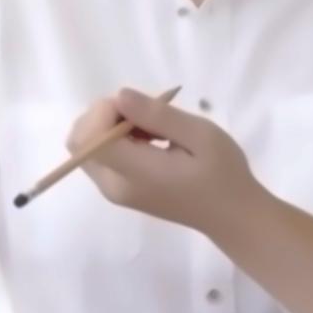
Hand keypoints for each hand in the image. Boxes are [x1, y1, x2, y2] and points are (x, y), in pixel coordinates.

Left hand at [66, 87, 262, 235]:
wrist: (232, 216)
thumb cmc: (223, 174)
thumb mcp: (200, 136)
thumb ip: (157, 116)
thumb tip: (120, 96)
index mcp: (133, 174)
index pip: (90, 136)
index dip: (107, 110)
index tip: (142, 106)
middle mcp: (113, 186)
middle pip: (80, 140)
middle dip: (105, 115)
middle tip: (146, 114)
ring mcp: (114, 191)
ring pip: (87, 147)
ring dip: (111, 126)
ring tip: (152, 128)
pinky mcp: (120, 190)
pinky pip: (101, 156)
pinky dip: (116, 139)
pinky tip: (149, 139)